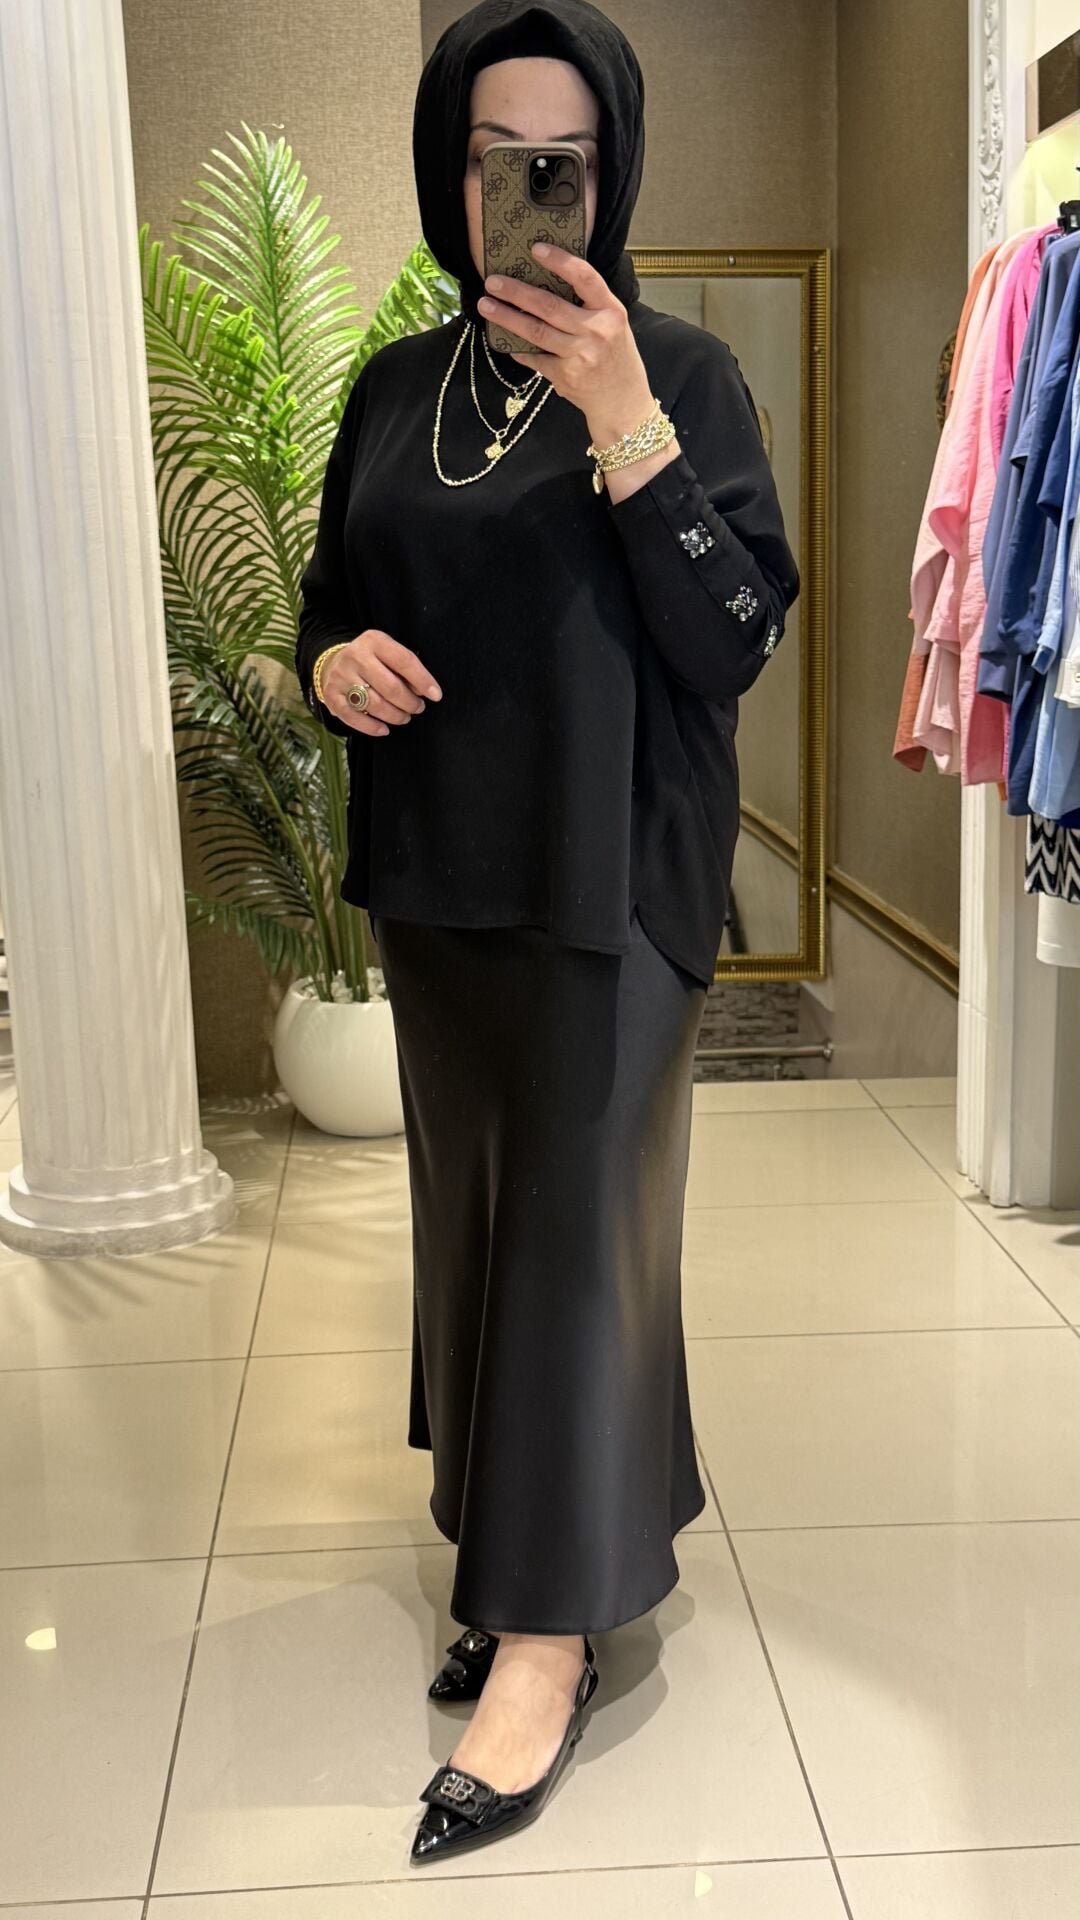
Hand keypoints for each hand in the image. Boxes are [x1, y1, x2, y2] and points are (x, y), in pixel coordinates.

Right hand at [321, 629, 441, 737]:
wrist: (333, 662)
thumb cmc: (370, 660)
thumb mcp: (387, 653)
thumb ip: (405, 668)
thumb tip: (424, 691)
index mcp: (374, 641)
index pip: (404, 661)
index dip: (423, 680)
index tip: (435, 695)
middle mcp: (356, 656)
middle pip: (391, 687)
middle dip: (410, 703)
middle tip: (418, 708)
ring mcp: (341, 676)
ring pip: (375, 705)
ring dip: (395, 716)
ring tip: (404, 717)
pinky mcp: (331, 695)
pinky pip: (354, 718)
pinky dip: (372, 727)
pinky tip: (384, 729)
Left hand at [477, 242, 654, 445]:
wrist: (623, 402)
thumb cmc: (616, 357)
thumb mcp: (613, 324)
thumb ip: (590, 305)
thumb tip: (548, 281)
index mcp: (610, 311)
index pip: (585, 277)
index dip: (559, 261)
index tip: (535, 248)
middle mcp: (596, 331)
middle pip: (549, 306)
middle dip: (516, 291)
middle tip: (492, 281)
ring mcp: (580, 355)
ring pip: (535, 331)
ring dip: (506, 317)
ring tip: (486, 305)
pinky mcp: (566, 376)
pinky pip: (535, 358)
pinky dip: (518, 349)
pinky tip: (504, 341)